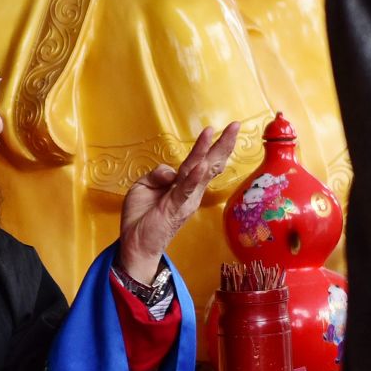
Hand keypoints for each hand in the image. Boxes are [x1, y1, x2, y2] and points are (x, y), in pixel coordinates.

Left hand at [119, 123, 241, 285]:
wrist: (135, 244)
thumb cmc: (142, 217)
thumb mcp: (144, 186)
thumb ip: (158, 174)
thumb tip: (170, 171)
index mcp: (184, 185)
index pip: (201, 162)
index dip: (212, 147)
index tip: (225, 129)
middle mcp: (190, 192)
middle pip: (209, 164)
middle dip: (222, 144)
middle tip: (235, 125)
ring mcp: (184, 199)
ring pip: (199, 172)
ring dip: (208, 152)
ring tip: (217, 135)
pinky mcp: (174, 208)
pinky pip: (185, 190)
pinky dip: (193, 177)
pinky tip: (202, 166)